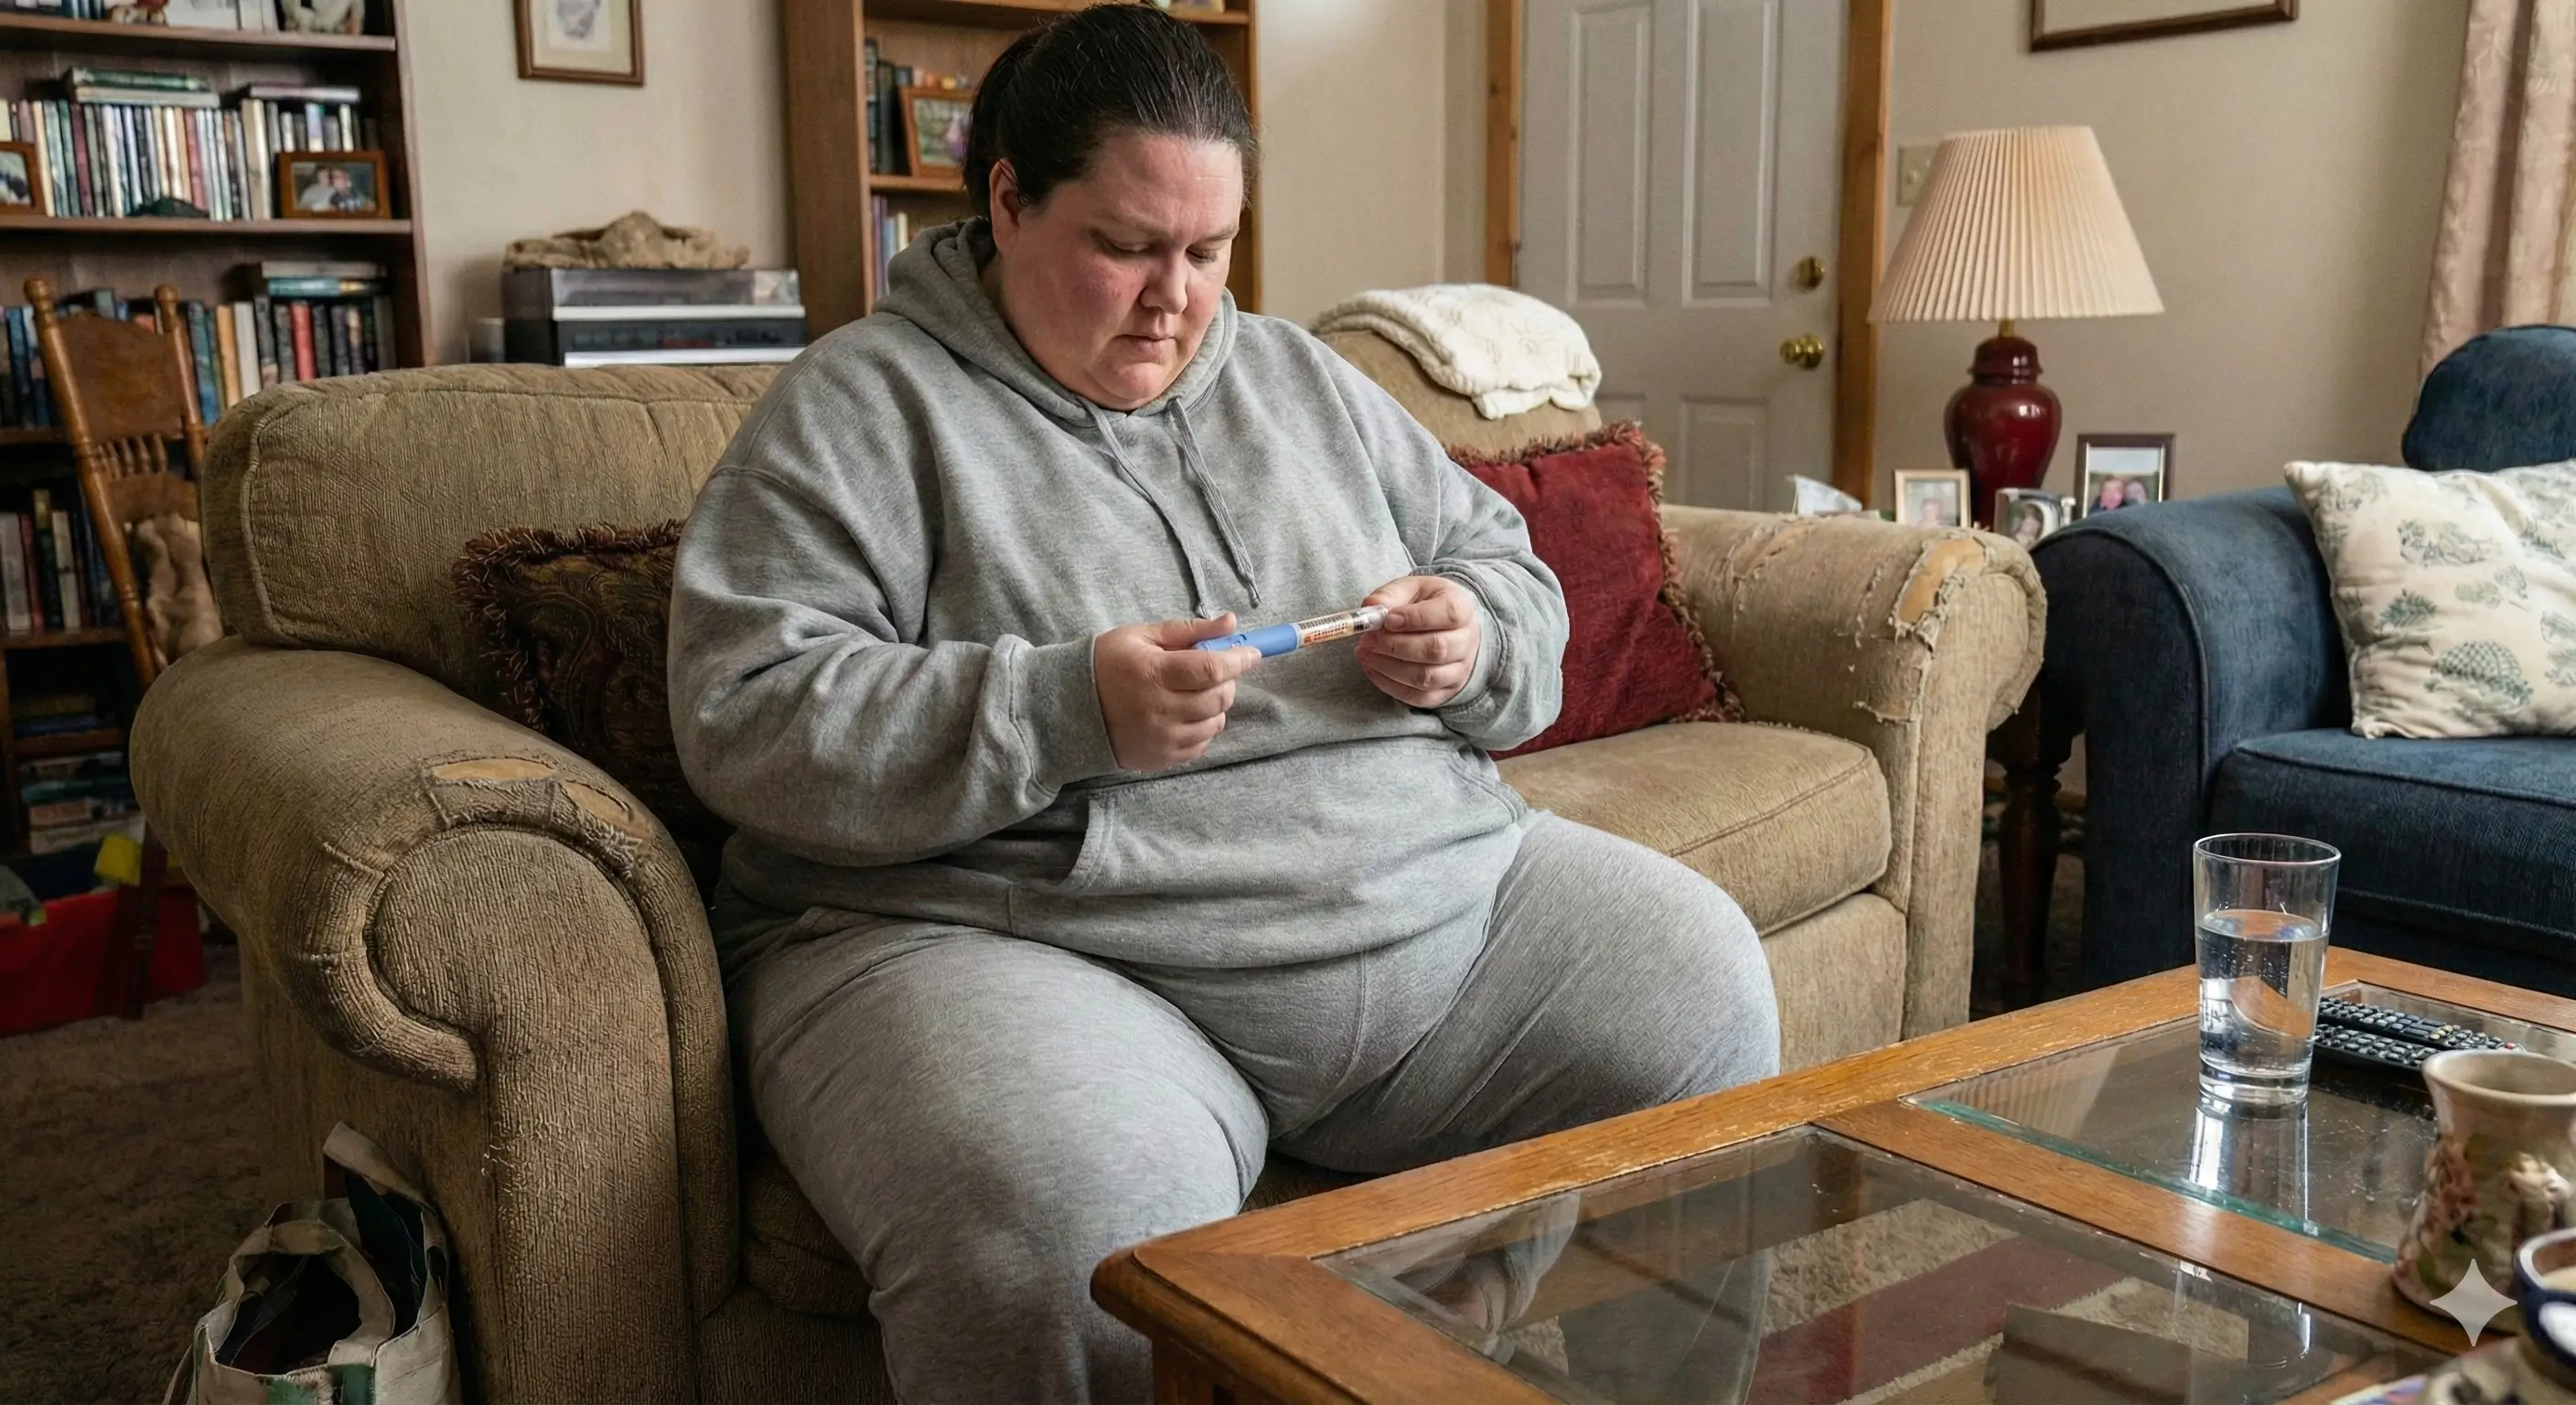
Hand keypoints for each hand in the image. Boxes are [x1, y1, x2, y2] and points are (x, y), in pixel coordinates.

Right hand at [1093, 613, 1258, 771]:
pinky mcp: (1160, 758)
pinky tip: (1186, 714)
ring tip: (1196, 693)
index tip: (1252, 653)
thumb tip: (1231, 623)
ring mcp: (1161, 738)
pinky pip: (1201, 744)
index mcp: (1154, 673)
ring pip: (1214, 723)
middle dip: (1227, 681)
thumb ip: (1189, 630)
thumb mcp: (1142, 636)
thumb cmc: (1107, 664)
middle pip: (1218, 697)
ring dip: (1215, 705)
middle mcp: (1159, 709)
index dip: (1238, 660)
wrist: (1069, 708)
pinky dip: (1203, 727)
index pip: (1211, 669)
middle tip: (1214, 671)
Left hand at [1356, 575, 1481, 707]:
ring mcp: (1459, 670)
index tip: (1387, 619)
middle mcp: (1467, 641)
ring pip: (1426, 678)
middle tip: (1368, 639)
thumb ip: (1391, 594)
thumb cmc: (1425, 604)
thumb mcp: (1411, 588)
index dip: (1415, 619)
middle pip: (1436, 650)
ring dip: (1389, 668)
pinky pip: (1418, 697)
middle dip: (1395, 646)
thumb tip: (1371, 607)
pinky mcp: (1445, 691)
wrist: (1445, 627)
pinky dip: (1390, 686)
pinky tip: (1372, 669)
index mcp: (1462, 607)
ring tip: (1365, 653)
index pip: (1448, 615)